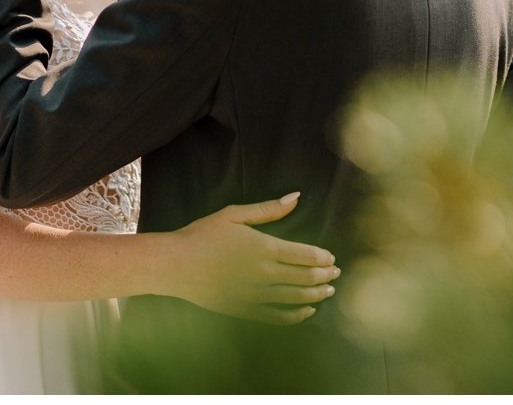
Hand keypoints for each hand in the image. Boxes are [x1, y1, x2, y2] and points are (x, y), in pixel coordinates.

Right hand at [163, 193, 340, 325]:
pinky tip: (307, 311)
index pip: (305, 255)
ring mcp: (255, 295)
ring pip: (295, 298)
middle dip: (325, 276)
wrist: (175, 265)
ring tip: (329, 291)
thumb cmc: (203, 235)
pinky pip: (277, 317)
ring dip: (317, 295)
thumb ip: (268, 209)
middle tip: (336, 273)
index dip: (322, 258)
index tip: (332, 258)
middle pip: (305, 278)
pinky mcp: (245, 310)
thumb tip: (296, 196)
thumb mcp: (235, 214)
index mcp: (264, 248)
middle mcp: (264, 273)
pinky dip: (296, 316)